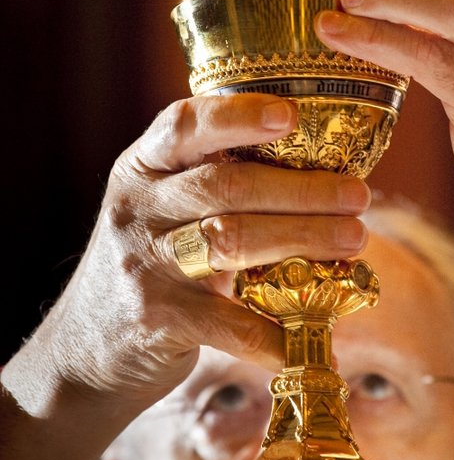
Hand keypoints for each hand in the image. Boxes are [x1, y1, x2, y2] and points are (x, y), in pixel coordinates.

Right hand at [0, 93, 369, 459]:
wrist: (87, 344)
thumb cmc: (150, 261)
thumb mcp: (163, 207)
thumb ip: (213, 183)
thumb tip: (320, 168)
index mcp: (144, 166)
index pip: (185, 124)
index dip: (239, 116)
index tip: (292, 115)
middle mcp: (138, 206)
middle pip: (226, 186)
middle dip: (301, 189)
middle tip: (359, 196)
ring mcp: (144, 261)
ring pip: (230, 241)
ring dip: (301, 239)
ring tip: (354, 239)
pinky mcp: (155, 317)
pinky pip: (225, 322)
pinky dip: (272, 331)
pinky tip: (311, 335)